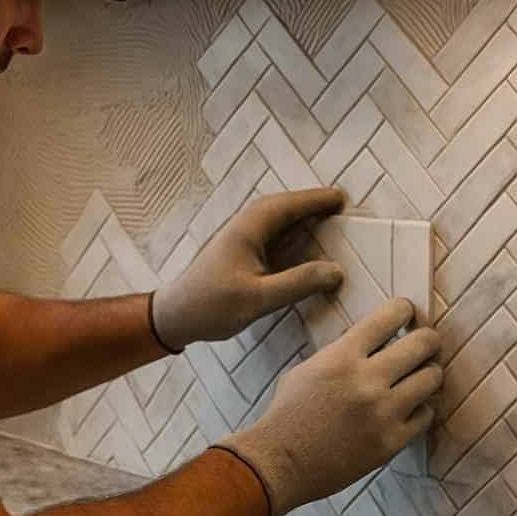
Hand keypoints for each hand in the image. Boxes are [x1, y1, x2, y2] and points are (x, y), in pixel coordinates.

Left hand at [151, 187, 346, 351]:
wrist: (174, 317)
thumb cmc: (211, 306)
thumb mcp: (258, 298)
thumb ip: (298, 283)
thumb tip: (336, 271)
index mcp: (248, 229)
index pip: (288, 205)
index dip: (316, 200)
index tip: (342, 198)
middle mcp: (245, 227)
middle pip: (284, 207)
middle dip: (312, 204)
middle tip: (341, 206)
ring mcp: (242, 239)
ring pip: (278, 220)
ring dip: (302, 218)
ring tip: (329, 220)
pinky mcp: (242, 253)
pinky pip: (274, 236)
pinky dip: (292, 235)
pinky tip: (304, 245)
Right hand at [209, 297, 442, 515]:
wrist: (280, 462)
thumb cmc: (289, 414)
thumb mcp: (309, 368)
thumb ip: (343, 352)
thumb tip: (378, 340)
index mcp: (342, 356)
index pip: (390, 316)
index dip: (404, 309)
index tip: (407, 313)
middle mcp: (367, 380)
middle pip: (422, 344)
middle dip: (428, 339)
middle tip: (426, 343)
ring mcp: (382, 412)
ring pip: (432, 378)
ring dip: (429, 374)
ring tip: (420, 377)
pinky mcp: (391, 442)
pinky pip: (426, 415)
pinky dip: (421, 409)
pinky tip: (410, 408)